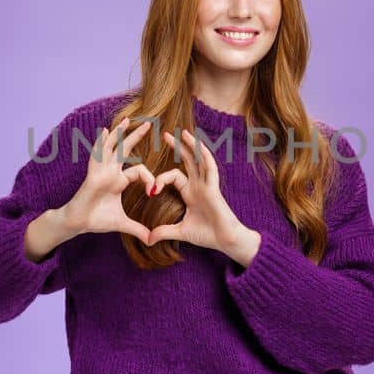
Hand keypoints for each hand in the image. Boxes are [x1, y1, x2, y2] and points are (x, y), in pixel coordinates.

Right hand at [56, 118, 155, 241]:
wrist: (78, 223)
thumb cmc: (97, 219)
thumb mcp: (123, 224)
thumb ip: (138, 229)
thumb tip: (152, 240)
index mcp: (119, 180)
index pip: (138, 170)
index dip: (150, 178)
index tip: (154, 191)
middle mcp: (111, 172)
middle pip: (125, 150)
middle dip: (136, 136)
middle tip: (149, 123)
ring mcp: (101, 171)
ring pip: (112, 148)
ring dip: (119, 133)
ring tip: (128, 119)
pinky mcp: (93, 174)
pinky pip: (97, 156)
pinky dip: (101, 143)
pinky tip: (104, 130)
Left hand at [147, 129, 260, 264]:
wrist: (225, 241)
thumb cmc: (208, 235)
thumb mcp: (181, 232)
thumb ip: (164, 232)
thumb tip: (147, 239)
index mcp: (191, 193)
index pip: (174, 176)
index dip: (161, 179)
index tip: (152, 190)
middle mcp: (199, 185)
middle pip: (188, 161)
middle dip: (178, 147)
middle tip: (165, 135)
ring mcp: (207, 185)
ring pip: (200, 160)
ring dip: (192, 146)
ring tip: (183, 132)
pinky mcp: (214, 188)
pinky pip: (210, 168)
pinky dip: (204, 156)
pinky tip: (197, 145)